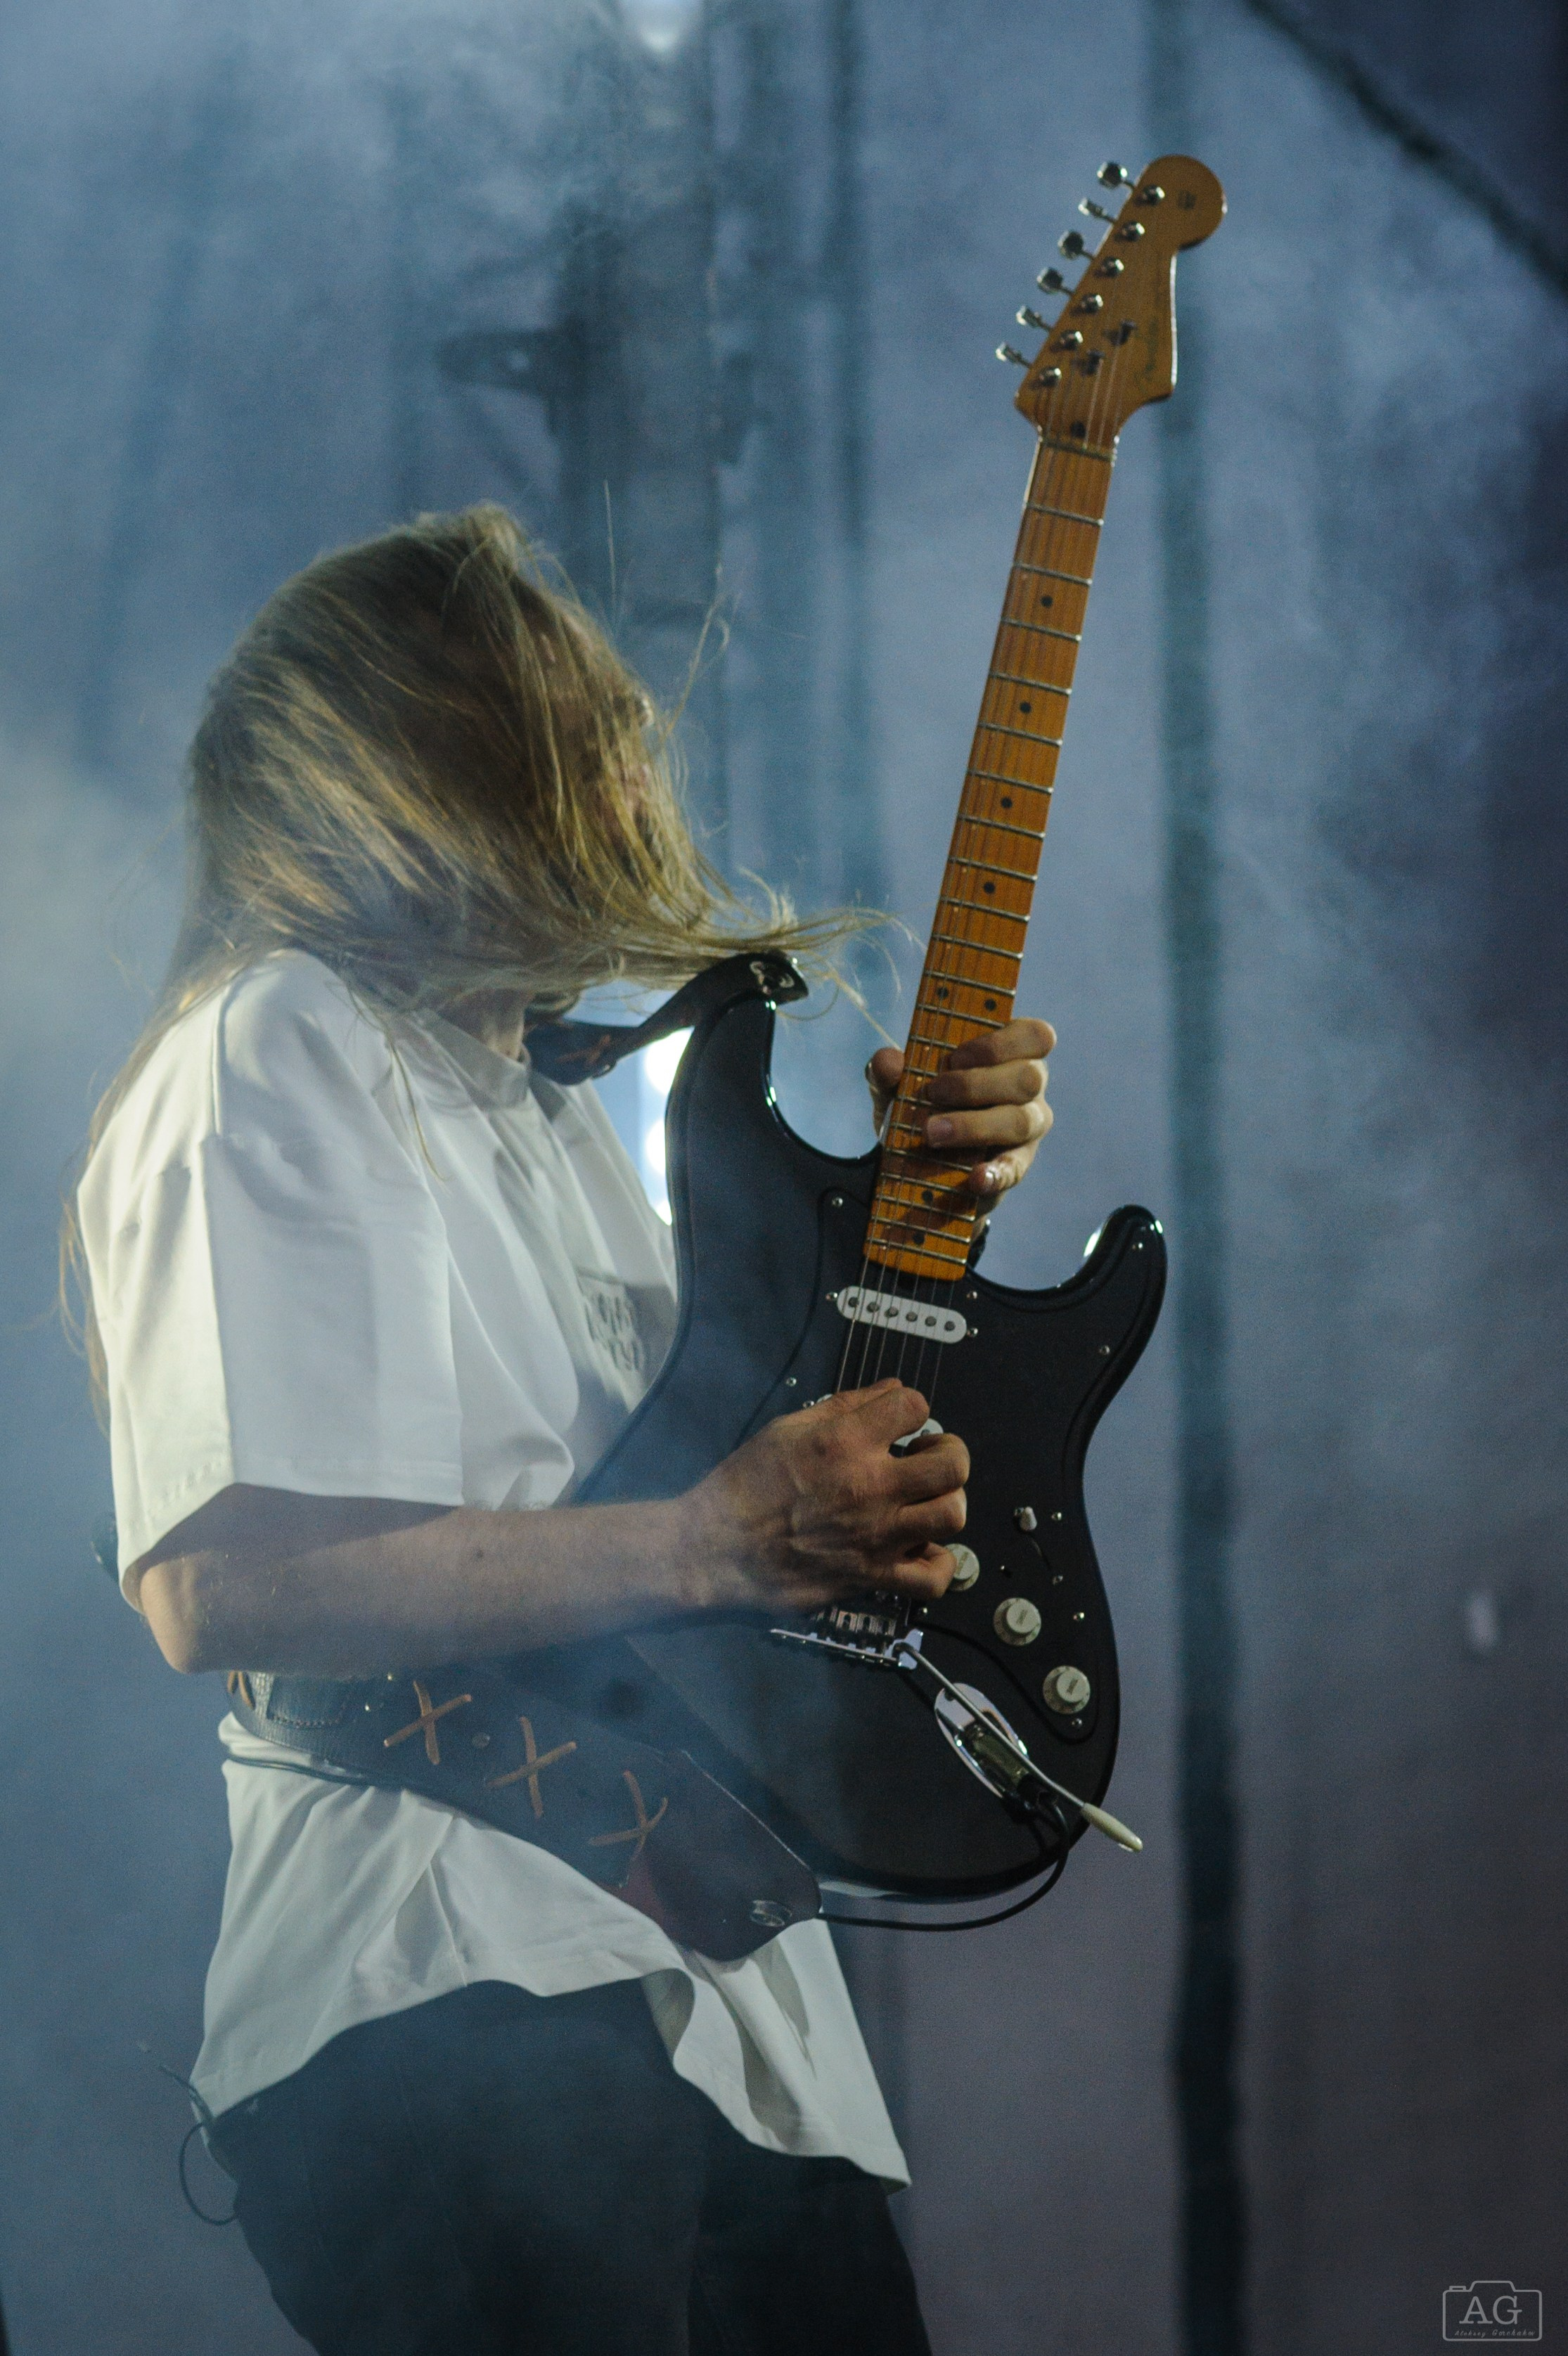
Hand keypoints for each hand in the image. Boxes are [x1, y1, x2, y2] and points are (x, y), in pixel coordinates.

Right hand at [684, 1380, 968, 1614]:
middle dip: (949, 1452)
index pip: (915, 1406)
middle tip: (927, 1456)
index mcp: (844, 1442)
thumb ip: (845, 1406)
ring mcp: (876, 1535)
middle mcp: (869, 1487)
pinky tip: (922, 1549)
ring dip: (947, 1502)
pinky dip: (938, 1564)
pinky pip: (933, 1577)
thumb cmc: (744, 1487)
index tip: (901, 1421)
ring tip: (926, 1500)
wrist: (715, 1548)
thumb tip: (890, 1390)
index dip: (912, 1408)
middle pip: (952, 1463)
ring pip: (952, 1514)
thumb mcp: (787, 1427)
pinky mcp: (871, 1576)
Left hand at [867, 1016, 1055, 1201]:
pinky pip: (1016, 1169)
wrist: (919, 1153)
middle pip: (1027, 1079)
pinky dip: (997, 1174)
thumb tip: (887, 1063)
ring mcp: (1029, 1127)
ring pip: (1022, 1121)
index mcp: (1013, 1053)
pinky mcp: (1018, 1164)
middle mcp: (1030, 1088)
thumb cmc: (923, 1100)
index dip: (1001, 1044)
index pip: (1035, 1036)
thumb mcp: (900, 1082)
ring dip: (975, 1126)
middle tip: (932, 1093)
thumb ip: (889, 1070)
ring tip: (932, 1133)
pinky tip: (976, 1178)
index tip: (957, 1057)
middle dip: (975, 1085)